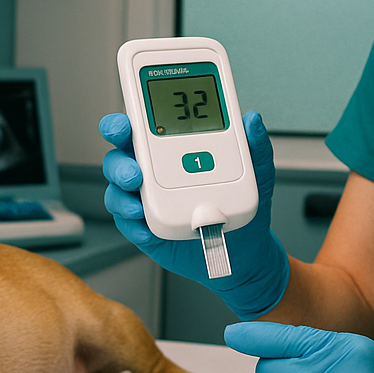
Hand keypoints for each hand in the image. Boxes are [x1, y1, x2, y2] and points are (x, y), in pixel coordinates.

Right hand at [98, 109, 288, 318]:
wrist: (245, 251)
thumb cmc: (239, 204)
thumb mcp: (256, 173)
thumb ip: (254, 146)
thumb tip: (253, 121)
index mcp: (172, 148)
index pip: (142, 128)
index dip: (125, 123)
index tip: (126, 124)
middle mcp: (154, 171)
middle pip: (120, 157)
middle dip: (119, 162)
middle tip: (134, 172)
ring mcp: (147, 199)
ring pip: (118, 189)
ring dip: (122, 194)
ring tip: (138, 205)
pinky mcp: (147, 226)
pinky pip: (128, 223)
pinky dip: (134, 225)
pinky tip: (147, 228)